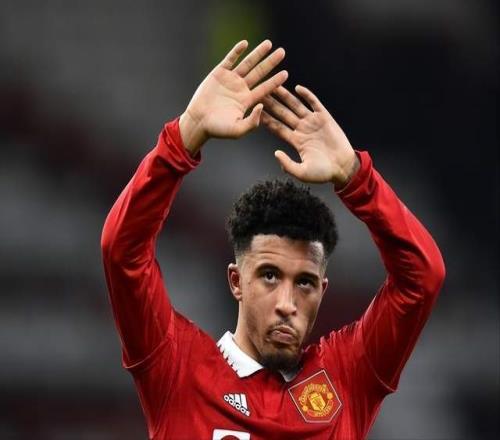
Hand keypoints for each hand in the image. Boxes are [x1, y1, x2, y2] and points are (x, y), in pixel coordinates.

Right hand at [179, 40, 287, 155]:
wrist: (198, 122)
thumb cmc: (218, 129)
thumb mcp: (238, 130)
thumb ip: (252, 122)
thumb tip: (262, 105)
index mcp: (247, 101)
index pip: (265, 88)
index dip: (275, 81)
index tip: (286, 73)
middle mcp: (240, 88)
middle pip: (259, 72)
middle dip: (271, 62)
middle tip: (282, 52)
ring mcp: (230, 80)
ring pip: (247, 63)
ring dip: (258, 53)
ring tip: (269, 43)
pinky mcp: (218, 73)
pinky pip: (229, 59)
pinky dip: (236, 51)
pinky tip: (245, 43)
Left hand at [261, 85, 358, 187]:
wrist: (343, 168)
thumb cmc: (323, 173)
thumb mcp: (302, 172)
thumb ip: (287, 164)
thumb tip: (275, 153)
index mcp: (295, 141)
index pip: (277, 127)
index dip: (266, 119)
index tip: (254, 112)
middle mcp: (302, 129)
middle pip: (283, 113)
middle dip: (272, 104)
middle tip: (259, 92)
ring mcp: (313, 122)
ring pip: (296, 106)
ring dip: (285, 96)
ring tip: (274, 85)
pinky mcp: (325, 117)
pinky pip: (314, 103)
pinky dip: (307, 95)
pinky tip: (298, 88)